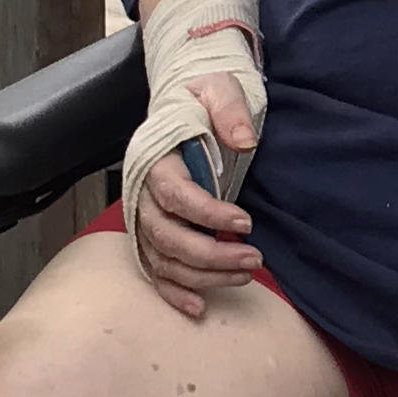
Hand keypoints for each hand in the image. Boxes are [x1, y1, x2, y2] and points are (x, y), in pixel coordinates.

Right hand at [133, 73, 262, 319]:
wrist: (186, 104)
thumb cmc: (202, 98)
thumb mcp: (219, 89)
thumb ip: (229, 112)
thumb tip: (244, 141)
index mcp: (156, 162)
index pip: (176, 196)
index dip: (209, 214)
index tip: (246, 223)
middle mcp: (143, 196)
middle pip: (167, 237)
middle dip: (210, 254)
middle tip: (255, 259)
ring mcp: (145, 219)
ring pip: (163, 259)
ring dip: (202, 275)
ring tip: (245, 276)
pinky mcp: (152, 234)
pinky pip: (155, 270)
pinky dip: (173, 291)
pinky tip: (198, 307)